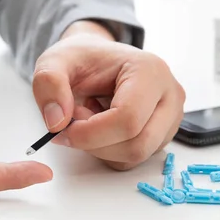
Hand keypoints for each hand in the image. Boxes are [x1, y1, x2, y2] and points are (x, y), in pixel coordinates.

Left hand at [32, 21, 185, 169]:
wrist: (93, 60)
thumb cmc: (79, 60)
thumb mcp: (52, 62)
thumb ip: (48, 85)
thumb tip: (57, 122)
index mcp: (149, 70)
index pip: (127, 119)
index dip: (90, 133)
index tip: (61, 129)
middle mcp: (169, 94)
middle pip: (137, 144)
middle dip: (95, 143)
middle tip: (72, 122)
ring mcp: (170, 117)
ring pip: (135, 156)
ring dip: (100, 147)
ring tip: (86, 119)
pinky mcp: (162, 133)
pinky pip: (132, 159)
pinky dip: (108, 151)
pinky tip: (99, 128)